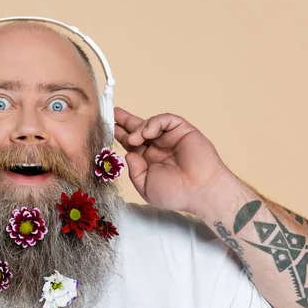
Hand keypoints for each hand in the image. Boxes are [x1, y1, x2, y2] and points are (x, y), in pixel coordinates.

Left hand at [114, 107, 232, 212]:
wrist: (200, 191)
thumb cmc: (175, 193)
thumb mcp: (145, 186)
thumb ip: (134, 171)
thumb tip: (129, 153)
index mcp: (149, 160)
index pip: (131, 144)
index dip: (120, 135)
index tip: (108, 128)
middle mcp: (158, 147)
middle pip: (137, 129)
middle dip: (124, 121)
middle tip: (112, 113)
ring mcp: (170, 138)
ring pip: (150, 124)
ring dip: (138, 128)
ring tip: (134, 139)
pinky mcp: (183, 130)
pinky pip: (166, 120)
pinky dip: (154, 123)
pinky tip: (148, 133)